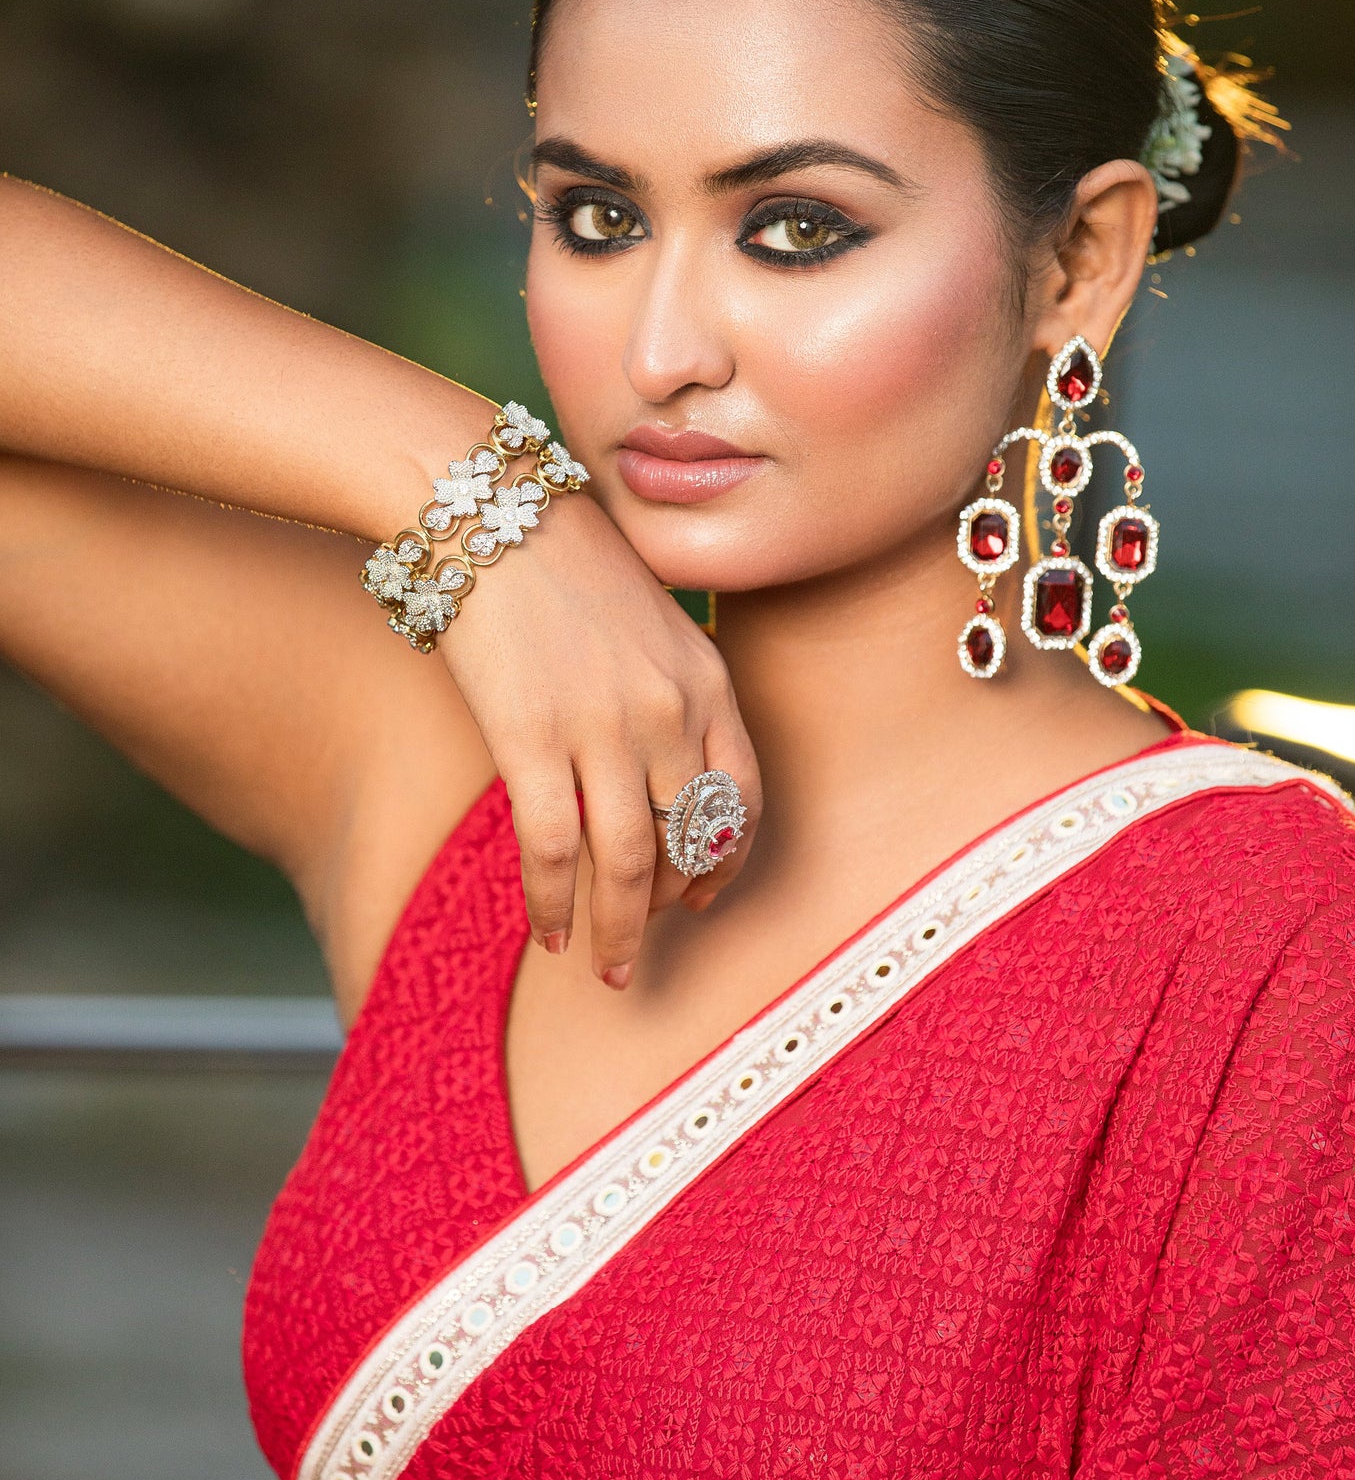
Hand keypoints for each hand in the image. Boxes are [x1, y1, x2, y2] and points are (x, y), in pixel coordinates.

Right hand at [438, 492, 759, 986]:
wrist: (488, 511)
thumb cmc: (559, 560)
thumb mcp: (648, 621)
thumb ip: (666, 692)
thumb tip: (653, 772)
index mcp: (708, 678)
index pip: (741, 798)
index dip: (724, 861)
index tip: (701, 896)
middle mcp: (671, 710)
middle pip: (689, 842)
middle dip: (669, 910)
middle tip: (644, 950)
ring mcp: (605, 727)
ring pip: (630, 863)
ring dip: (620, 929)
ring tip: (607, 968)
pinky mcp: (533, 739)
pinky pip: (554, 850)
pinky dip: (554, 902)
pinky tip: (548, 931)